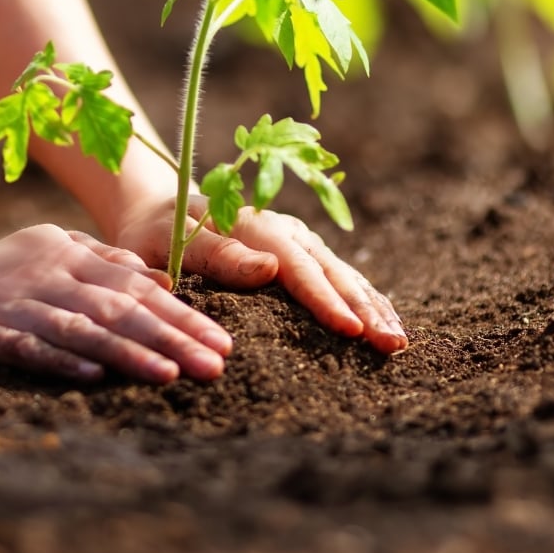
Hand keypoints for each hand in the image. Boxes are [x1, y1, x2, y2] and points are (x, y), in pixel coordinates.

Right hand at [0, 225, 233, 382]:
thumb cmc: (0, 270)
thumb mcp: (56, 251)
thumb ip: (108, 263)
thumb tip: (166, 282)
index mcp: (72, 254)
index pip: (139, 287)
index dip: (183, 315)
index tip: (222, 343)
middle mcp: (50, 275)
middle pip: (120, 308)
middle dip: (172, 337)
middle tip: (214, 365)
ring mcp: (16, 303)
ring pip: (81, 328)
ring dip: (128, 352)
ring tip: (169, 374)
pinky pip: (25, 346)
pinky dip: (59, 360)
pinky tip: (92, 376)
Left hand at [114, 197, 407, 353]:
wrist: (159, 209)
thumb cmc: (155, 232)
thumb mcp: (169, 240)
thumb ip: (216, 254)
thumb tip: (267, 270)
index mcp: (253, 226)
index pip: (297, 269)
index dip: (325, 300)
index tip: (352, 329)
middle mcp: (283, 231)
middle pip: (331, 272)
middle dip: (363, 309)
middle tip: (391, 343)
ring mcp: (297, 241)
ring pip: (343, 275)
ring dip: (372, 307)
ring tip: (398, 341)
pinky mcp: (303, 253)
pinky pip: (340, 278)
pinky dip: (365, 300)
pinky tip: (386, 324)